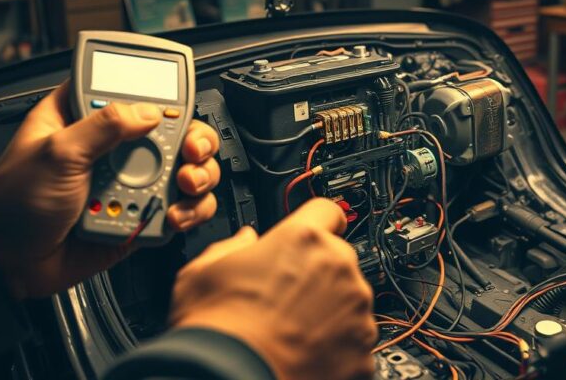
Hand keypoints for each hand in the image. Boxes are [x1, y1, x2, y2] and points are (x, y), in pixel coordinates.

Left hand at [0, 81, 220, 298]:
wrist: (7, 264)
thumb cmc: (14, 204)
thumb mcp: (56, 153)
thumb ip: (103, 126)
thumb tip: (149, 111)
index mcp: (85, 118)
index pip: (131, 90)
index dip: (160, 92)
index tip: (175, 106)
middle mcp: (113, 147)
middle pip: (173, 130)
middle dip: (194, 139)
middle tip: (191, 151)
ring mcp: (129, 182)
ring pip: (185, 169)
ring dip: (197, 176)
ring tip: (184, 185)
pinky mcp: (139, 216)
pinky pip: (179, 208)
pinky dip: (188, 211)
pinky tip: (174, 215)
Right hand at [168, 198, 376, 379]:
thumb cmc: (216, 330)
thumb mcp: (202, 273)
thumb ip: (230, 247)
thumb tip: (244, 240)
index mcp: (303, 239)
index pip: (327, 211)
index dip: (316, 223)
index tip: (312, 236)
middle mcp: (339, 268)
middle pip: (337, 259)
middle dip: (317, 274)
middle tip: (285, 298)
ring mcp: (356, 311)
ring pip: (349, 300)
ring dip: (330, 310)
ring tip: (292, 331)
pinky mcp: (364, 350)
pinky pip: (354, 340)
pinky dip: (337, 346)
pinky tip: (304, 354)